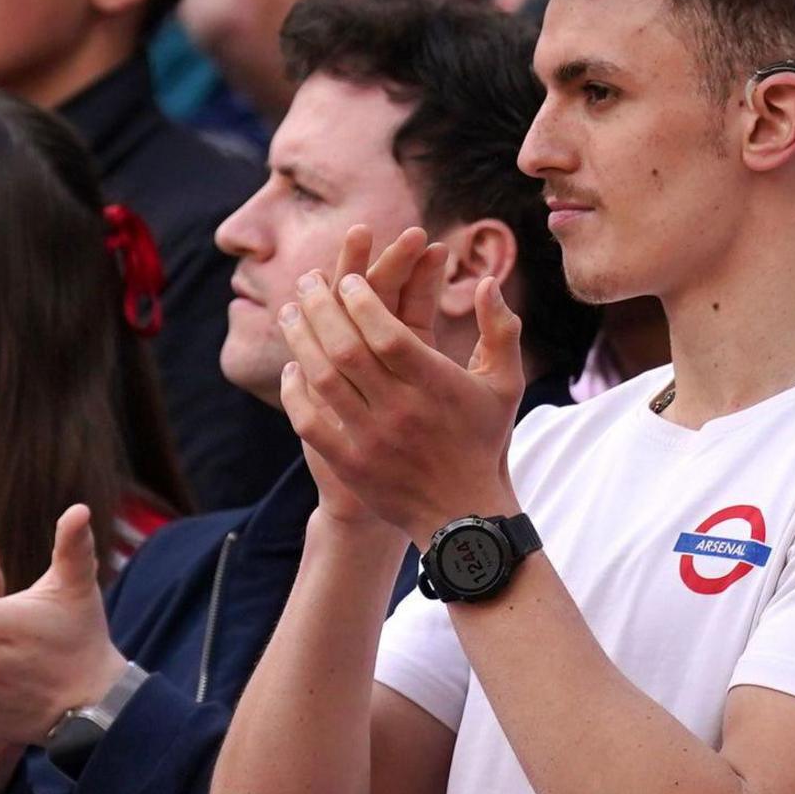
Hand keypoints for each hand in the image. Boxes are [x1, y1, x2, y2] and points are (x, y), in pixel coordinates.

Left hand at [280, 225, 524, 538]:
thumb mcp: (505, 383)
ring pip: (324, 380)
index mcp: (437, 387)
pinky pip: (310, 420)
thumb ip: (500, 329)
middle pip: (348, 350)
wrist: (463, 514)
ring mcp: (371, 439)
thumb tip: (487, 280)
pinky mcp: (349, 463)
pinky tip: (292, 367)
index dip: (363, 302)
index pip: (389, 334)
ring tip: (289, 312)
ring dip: (301, 341)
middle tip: (307, 281)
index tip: (349, 279)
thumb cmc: (484, 440)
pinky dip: (295, 392)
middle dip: (322, 309)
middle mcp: (401, 411)